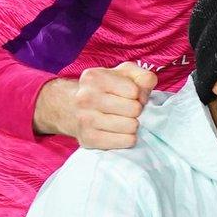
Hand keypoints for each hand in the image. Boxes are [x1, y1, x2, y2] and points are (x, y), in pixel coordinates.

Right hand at [34, 61, 155, 147]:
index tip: (132, 96)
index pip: (135, 91)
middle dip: (136, 110)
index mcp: (95, 78)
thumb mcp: (123, 74)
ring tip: (124, 120)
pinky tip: (120, 132)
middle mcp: (86, 98)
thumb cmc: (105, 89)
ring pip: (131, 127)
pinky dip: (128, 138)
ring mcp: (85, 119)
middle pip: (134, 109)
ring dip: (133, 124)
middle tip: (127, 110)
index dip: (139, 95)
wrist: (69, 108)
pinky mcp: (88, 139)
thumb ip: (142, 76)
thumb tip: (147, 89)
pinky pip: (126, 142)